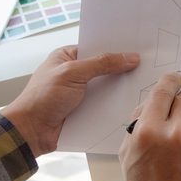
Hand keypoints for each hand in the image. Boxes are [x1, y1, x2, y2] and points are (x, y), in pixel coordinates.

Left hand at [2, 47, 139, 156]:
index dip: (117, 48)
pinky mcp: (87, 110)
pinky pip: (107, 105)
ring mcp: (82, 93)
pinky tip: (134, 103)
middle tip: (148, 66)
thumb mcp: (72, 73)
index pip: (98, 48)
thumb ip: (102, 64)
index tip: (139, 48)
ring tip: (147, 84)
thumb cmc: (42, 98)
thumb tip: (130, 57)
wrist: (31, 131)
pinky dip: (117, 105)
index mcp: (67, 57)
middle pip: (106, 68)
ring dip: (122, 89)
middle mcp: (76, 73)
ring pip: (108, 88)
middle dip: (123, 69)